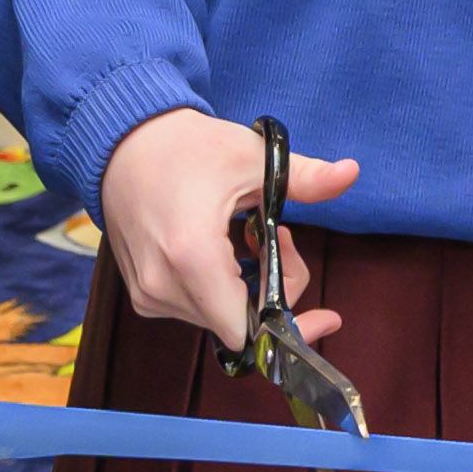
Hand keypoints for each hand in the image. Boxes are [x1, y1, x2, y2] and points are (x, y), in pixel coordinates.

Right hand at [95, 111, 359, 351]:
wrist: (120, 141)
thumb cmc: (185, 147)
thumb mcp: (252, 158)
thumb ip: (306, 177)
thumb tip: (352, 173)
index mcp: (192, 257)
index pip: (246, 331)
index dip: (290, 327)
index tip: (326, 315)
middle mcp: (164, 286)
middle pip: (240, 323)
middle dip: (273, 287)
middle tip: (276, 235)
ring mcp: (148, 294)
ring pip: (220, 317)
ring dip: (247, 285)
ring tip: (249, 234)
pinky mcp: (142, 292)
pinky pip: (196, 308)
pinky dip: (222, 287)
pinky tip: (225, 246)